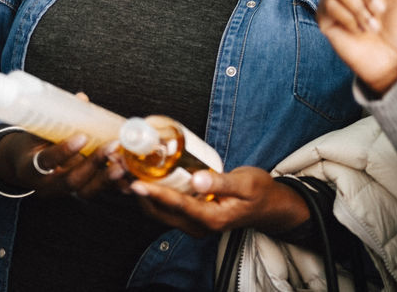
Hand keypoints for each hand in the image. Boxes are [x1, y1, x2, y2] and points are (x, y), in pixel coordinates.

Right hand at [0, 130, 125, 199]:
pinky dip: (112, 185)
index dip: (64, 151)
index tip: (83, 137)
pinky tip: (127, 176)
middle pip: (71, 180)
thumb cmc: (32, 144)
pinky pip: (95, 192)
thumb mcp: (37, 131)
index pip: (46, 161)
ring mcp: (61, 193)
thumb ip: (58, 118)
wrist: (23, 166)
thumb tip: (82, 97)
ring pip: (85, 191)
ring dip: (107, 177)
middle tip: (113, 146)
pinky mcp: (75, 193)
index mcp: (29, 167)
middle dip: (94, 163)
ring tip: (124, 163)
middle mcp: (45, 185)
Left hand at [128, 167, 308, 237]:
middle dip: (141, 193)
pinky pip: (166, 209)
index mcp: (213, 218)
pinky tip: (147, 177)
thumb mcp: (245, 183)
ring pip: (160, 213)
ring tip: (130, 172)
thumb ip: (220, 182)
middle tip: (127, 171)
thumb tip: (197, 179)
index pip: (178, 205)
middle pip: (161, 213)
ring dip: (144, 195)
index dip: (155, 193)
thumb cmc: (259, 192)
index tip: (137, 182)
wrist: (269, 206)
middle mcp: (200, 226)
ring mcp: (195, 224)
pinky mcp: (192, 218)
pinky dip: (153, 195)